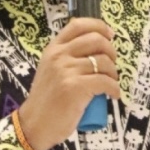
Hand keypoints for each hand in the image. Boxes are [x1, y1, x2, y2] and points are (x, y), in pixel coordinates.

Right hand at [16, 17, 119, 149]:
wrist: (34, 124)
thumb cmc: (46, 99)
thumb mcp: (50, 69)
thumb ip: (66, 56)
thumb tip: (95, 47)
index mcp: (53, 48)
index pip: (78, 25)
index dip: (99, 26)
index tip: (110, 35)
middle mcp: (59, 55)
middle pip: (96, 40)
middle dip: (111, 50)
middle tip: (112, 63)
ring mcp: (67, 71)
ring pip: (103, 62)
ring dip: (114, 72)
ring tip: (111, 82)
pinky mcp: (76, 87)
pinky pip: (105, 81)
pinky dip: (114, 88)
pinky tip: (113, 94)